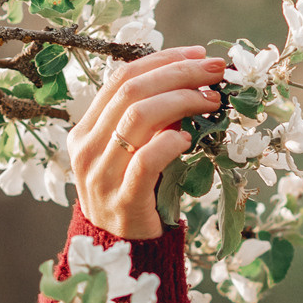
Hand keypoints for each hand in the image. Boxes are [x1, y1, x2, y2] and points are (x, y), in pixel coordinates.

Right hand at [69, 46, 226, 239]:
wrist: (121, 248)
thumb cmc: (134, 192)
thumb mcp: (133, 150)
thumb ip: (150, 120)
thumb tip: (192, 81)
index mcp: (86, 129)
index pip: (121, 78)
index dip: (162, 60)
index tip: (198, 54)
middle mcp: (86, 148)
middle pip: (132, 91)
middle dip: (180, 73)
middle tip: (216, 70)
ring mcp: (100, 175)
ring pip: (138, 118)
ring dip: (182, 100)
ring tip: (212, 100)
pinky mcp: (122, 201)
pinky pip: (145, 161)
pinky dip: (169, 143)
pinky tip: (189, 138)